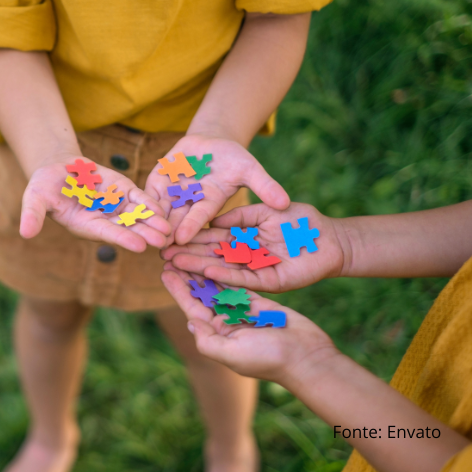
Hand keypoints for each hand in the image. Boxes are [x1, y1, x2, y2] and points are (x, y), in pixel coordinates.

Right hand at [20, 156, 171, 251]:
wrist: (56, 168)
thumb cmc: (43, 186)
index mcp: (84, 225)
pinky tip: (165, 209)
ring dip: (153, 222)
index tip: (139, 246)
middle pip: (127, 228)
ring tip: (170, 229)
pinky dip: (151, 204)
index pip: (106, 233)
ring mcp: (115, 206)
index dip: (122, 238)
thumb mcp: (34, 198)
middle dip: (145, 233)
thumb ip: (32, 216)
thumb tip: (24, 233)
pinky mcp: (123, 192)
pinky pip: (139, 199)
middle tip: (163, 241)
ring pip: (137, 216)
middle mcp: (103, 220)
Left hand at [143, 134, 289, 245]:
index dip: (190, 227)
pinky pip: (147, 193)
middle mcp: (189, 204)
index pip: (198, 218)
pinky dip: (140, 201)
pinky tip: (132, 209)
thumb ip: (264, 185)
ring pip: (159, 210)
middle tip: (155, 246)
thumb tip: (286, 203)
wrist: (211, 142)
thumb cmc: (234, 157)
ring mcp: (172, 194)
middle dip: (165, 232)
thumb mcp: (250, 168)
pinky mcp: (158, 183)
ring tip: (140, 232)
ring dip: (150, 221)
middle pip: (176, 220)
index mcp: (210, 203)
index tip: (182, 238)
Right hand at [161, 202, 348, 292]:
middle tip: (162, 255)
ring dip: (198, 267)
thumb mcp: (266, 211)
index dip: (192, 238)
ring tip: (174, 264)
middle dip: (187, 255)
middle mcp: (245, 258)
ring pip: (221, 269)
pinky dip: (224, 275)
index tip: (171, 235)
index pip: (212, 239)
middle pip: (211, 256)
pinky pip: (243, 279)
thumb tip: (214, 221)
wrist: (332, 238)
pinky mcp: (268, 282)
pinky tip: (204, 270)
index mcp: (243, 240)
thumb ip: (241, 216)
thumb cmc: (302, 221)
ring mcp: (255, 271)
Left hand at [161, 264, 337, 383]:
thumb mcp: (232, 354)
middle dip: (188, 275)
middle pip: (202, 294)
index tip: (164, 271)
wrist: (306, 358)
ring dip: (204, 269)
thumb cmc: (268, 359)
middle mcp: (226, 322)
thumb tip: (190, 322)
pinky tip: (216, 256)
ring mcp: (242, 311)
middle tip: (173, 253)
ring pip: (219, 286)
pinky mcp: (259, 301)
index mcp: (216, 335)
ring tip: (191, 250)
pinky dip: (227, 271)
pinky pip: (239, 283)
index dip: (178, 290)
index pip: (192, 308)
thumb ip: (208, 340)